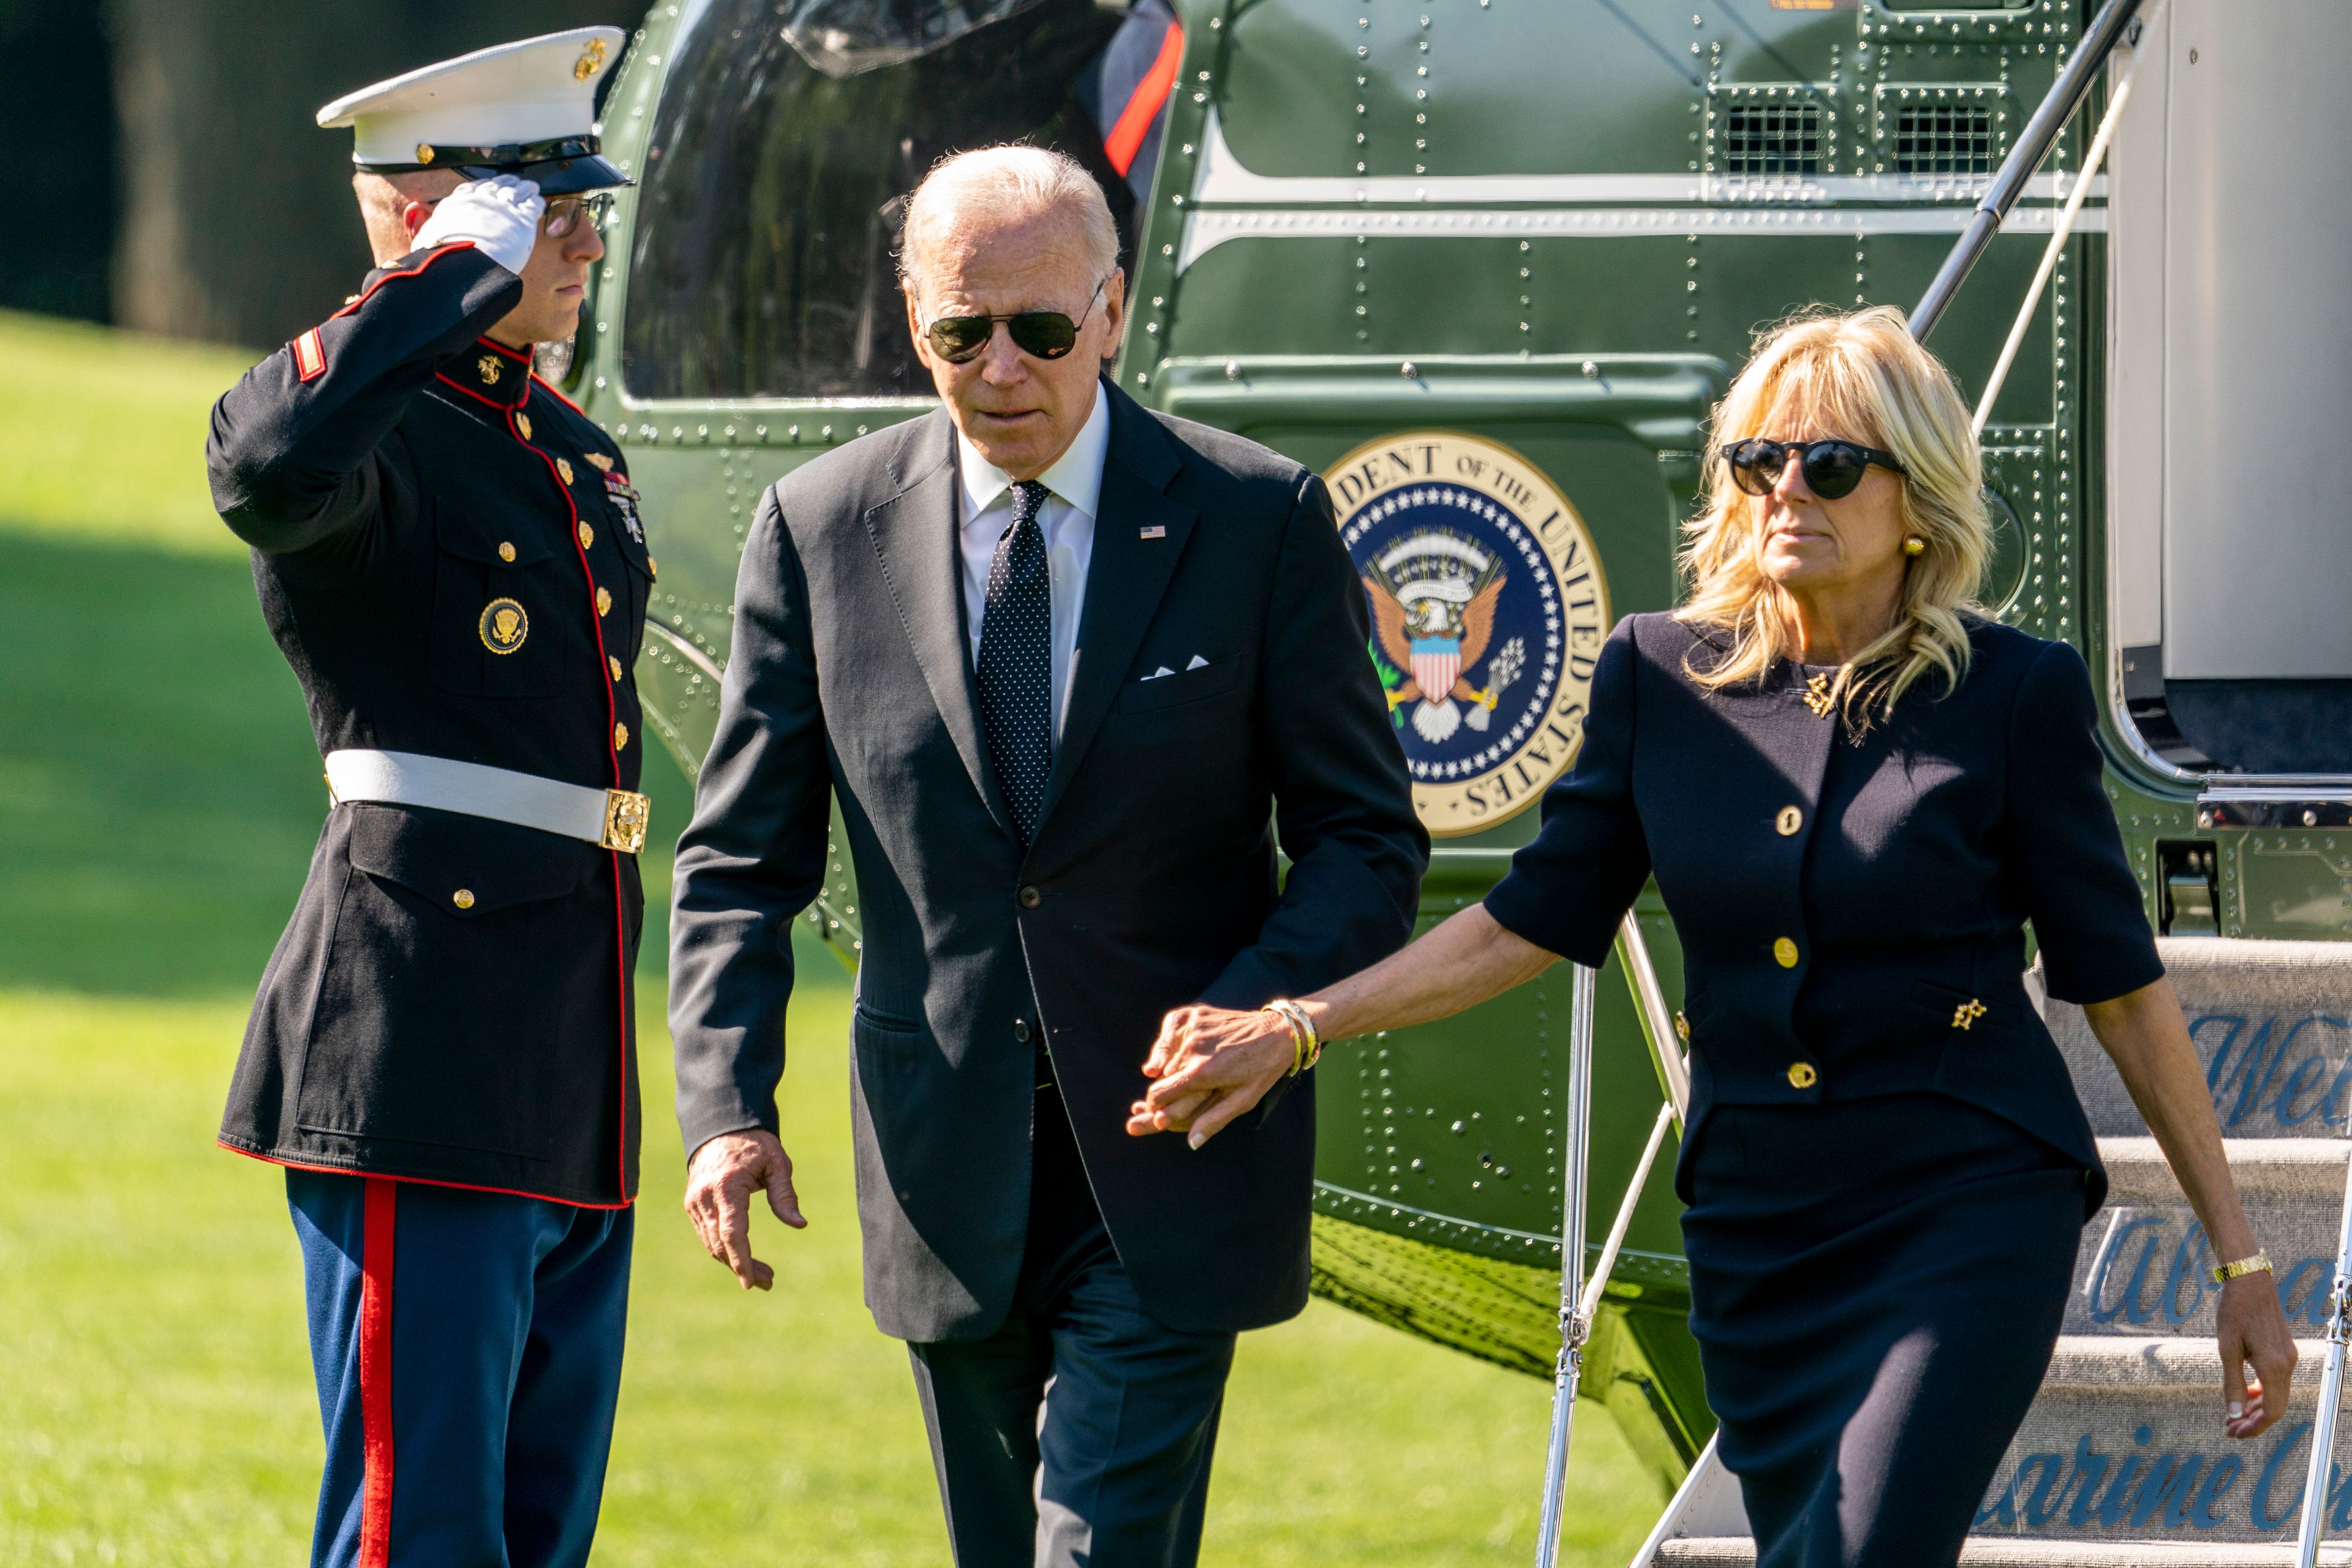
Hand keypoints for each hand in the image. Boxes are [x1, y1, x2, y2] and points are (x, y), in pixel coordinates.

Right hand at [413, 174, 544, 274]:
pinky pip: (532, 205)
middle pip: (496, 186)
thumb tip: (423, 242)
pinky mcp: (521, 220)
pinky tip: (539, 201)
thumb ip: (430, 235)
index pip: (472, 189)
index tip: (488, 186)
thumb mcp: (427, 240)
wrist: (460, 262)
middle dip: (505, 183)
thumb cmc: (440, 257)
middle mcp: (480, 201)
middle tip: (513, 181)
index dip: (483, 186)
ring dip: (524, 188)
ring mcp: (501, 208)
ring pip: (517, 191)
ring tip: (530, 187)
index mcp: (458, 204)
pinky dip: (536, 202)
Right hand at [683, 1129, 805, 1290]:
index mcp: (726, 1186)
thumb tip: (799, 1224)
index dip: (742, 1260)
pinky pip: (707, 1235)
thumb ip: (785, 1195)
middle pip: (721, 1244)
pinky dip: (724, 1250)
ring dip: (734, 1263)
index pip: (732, 1232)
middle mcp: (705, 1197)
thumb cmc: (754, 1144)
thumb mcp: (776, 1163)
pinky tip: (743, 1258)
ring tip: (763, 1276)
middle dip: (743, 1267)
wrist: (720, 1127)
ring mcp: (695, 1202)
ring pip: (712, 1244)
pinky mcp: (692, 1205)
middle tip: (768, 1282)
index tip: (752, 1282)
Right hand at [1125, 1004, 1298, 1148]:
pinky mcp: (1194, 1014)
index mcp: (1202, 1073)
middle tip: (1184, 1092)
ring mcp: (1192, 1028)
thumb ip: (1213, 1121)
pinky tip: (1182, 1049)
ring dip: (1169, 1067)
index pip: (1158, 1094)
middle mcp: (1193, 1048)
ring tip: (1191, 1071)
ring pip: (1165, 1056)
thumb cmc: (1262, 1069)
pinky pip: (1169, 1031)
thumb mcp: (1242, 1101)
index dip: (1156, 1107)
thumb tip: (1191, 1143)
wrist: (1278, 1032)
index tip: (1160, 1113)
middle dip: (1166, 1088)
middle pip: (1161, 1077)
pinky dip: (1169, 1041)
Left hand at [2217, 1270, 2297, 1437]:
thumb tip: (2232, 1413)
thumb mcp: (2227, 1349)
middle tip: (2229, 1428)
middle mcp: (2287, 1365)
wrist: (2250, 1283)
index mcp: (2274, 1367)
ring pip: (2276, 1394)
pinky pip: (2275, 1380)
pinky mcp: (2284, 1351)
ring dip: (2256, 1407)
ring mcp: (2288, 1358)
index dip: (2253, 1426)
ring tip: (2232, 1415)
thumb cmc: (2234, 1311)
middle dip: (2253, 1421)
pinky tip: (2243, 1393)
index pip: (2272, 1411)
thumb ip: (2232, 1383)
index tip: (2233, 1433)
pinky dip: (2260, 1391)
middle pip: (2275, 1406)